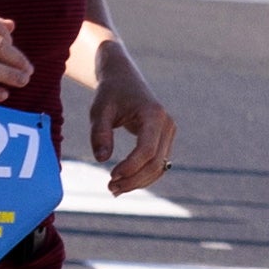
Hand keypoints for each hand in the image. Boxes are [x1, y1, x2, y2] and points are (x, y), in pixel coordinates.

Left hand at [67, 36, 182, 200]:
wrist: (123, 78)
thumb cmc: (110, 93)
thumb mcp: (99, 110)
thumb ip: (100, 133)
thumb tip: (102, 160)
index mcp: (153, 115)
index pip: (147, 150)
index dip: (131, 167)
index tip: (110, 176)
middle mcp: (167, 125)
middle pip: (156, 163)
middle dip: (134, 179)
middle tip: (110, 189)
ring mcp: (169, 133)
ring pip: (160, 167)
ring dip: (139, 182)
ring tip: (114, 190)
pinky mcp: (165, 139)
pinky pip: (158, 163)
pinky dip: (143, 176)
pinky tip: (124, 182)